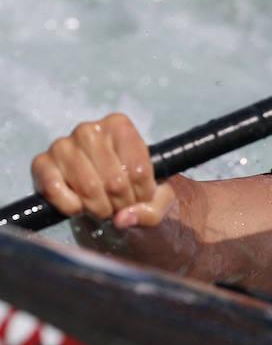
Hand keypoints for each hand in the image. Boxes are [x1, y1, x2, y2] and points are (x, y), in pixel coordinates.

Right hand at [31, 113, 176, 231]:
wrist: (105, 188)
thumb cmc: (134, 186)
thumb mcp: (158, 196)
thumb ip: (152, 209)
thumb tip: (122, 218)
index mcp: (119, 125)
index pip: (138, 170)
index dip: (143, 195)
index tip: (141, 199)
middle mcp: (89, 130)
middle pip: (115, 181)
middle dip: (120, 205)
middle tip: (119, 208)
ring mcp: (62, 145)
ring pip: (88, 188)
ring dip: (98, 209)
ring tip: (102, 208)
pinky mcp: (41, 163)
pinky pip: (56, 191)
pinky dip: (71, 207)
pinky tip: (79, 205)